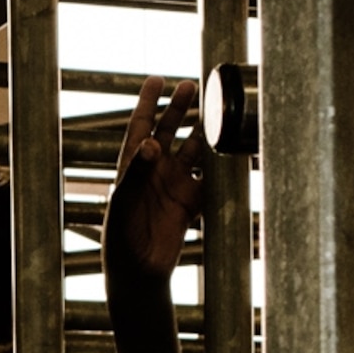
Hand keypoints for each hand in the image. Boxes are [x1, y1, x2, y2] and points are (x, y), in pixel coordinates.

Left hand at [106, 75, 207, 278]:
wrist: (138, 273)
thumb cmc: (121, 238)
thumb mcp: (123, 203)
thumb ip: (136, 172)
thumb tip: (150, 143)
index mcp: (133, 165)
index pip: (141, 125)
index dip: (149, 101)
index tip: (157, 79)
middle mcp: (155, 171)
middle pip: (169, 130)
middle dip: (180, 108)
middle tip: (192, 85)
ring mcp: (174, 186)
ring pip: (193, 151)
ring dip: (205, 134)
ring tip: (218, 113)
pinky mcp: (191, 204)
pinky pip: (209, 180)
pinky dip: (221, 169)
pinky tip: (232, 154)